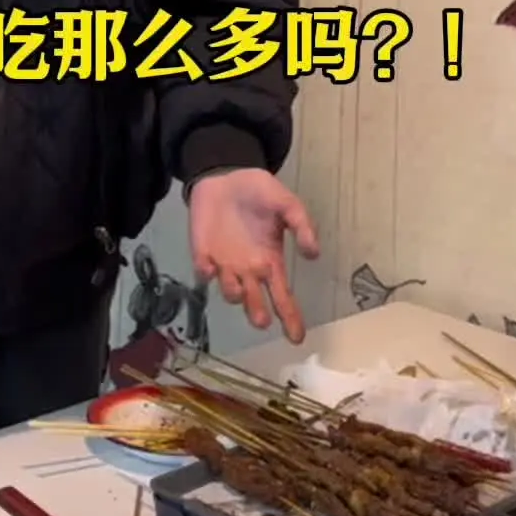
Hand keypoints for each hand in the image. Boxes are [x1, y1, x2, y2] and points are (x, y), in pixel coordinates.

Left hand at [187, 168, 318, 344]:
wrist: (225, 176)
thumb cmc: (259, 193)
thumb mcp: (286, 203)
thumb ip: (301, 226)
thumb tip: (314, 253)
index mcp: (271, 261)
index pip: (283, 297)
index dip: (290, 318)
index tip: (296, 338)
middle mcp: (249, 270)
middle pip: (255, 302)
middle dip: (258, 313)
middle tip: (262, 318)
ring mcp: (224, 264)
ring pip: (229, 291)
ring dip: (234, 292)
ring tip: (239, 287)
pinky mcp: (202, 253)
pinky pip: (203, 271)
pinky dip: (206, 272)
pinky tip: (210, 268)